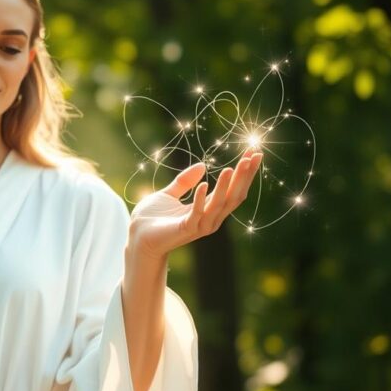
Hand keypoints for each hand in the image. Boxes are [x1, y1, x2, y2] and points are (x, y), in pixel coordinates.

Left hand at [128, 150, 263, 260]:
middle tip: (253, 156)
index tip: (254, 154)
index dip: (244, 173)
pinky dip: (201, 199)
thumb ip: (184, 181)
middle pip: (233, 197)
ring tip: (232, 167)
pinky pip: (197, 214)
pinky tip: (204, 183)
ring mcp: (198, 225)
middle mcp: (209, 219)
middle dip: (244, 177)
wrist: (136, 236)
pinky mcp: (185, 229)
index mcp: (207, 209)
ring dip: (226, 186)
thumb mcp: (168, 194)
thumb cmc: (151, 218)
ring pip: (219, 205)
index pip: (233, 190)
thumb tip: (202, 165)